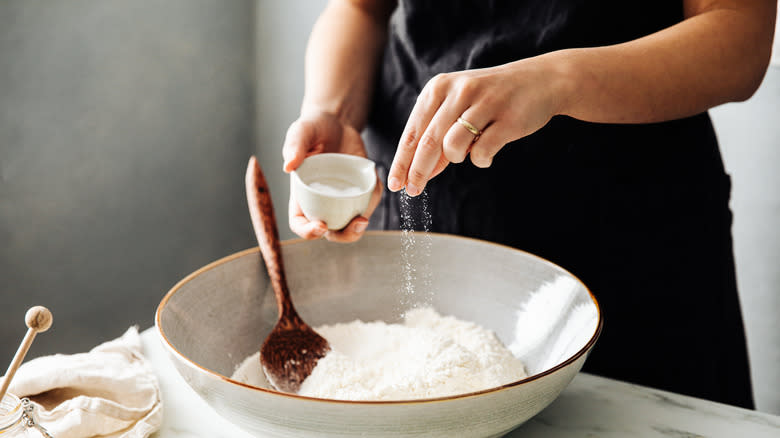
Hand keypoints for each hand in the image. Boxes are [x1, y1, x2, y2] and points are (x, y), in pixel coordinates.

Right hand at [283, 111, 382, 241]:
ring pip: (351, 223)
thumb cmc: (313, 129)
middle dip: (343, 235)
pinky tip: (376, 186)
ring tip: (364, 216)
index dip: (308, 232)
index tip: (321, 226)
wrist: (336, 122)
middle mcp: (321, 202)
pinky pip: (368, 202)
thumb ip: (294, 146)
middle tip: (356, 223)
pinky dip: (373, 200)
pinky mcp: (359, 191)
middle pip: (330, 232)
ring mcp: (341, 199)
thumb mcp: (301, 132)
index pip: (300, 223)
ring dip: (360, 227)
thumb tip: (288, 166)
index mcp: (302, 195)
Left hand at [386, 57, 568, 195]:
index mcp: (439, 87)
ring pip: (453, 147)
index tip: (395, 184)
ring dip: (457, 158)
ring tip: (468, 150)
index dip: (401, 161)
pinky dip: (481, 160)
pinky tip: (488, 152)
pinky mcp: (507, 119)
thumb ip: (438, 136)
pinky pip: (481, 153)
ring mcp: (484, 103)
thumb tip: (419, 173)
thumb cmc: (491, 98)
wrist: (541, 81)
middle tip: (412, 191)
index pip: (413, 132)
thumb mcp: (458, 108)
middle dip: (417, 172)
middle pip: (428, 143)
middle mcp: (459, 91)